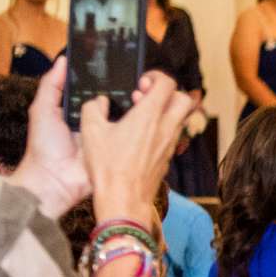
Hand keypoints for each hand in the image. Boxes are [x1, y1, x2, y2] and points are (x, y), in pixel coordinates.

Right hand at [79, 70, 196, 222]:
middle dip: (168, 92)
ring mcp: (170, 143)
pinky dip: (163, 128)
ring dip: (165, 111)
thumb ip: (93, 108)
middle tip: (147, 96)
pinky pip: (173, 135)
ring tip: (142, 115)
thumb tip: (98, 102)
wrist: (124, 199)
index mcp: (149, 115)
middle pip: (184, 99)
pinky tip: (141, 135)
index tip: (143, 81)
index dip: (157, 77)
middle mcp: (166, 127)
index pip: (168, 84)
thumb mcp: (91, 132)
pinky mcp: (168, 157)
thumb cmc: (109, 167)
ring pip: (181, 118)